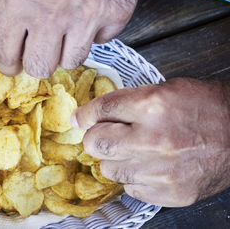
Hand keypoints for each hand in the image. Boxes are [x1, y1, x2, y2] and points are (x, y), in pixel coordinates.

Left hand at [0, 0, 141, 78]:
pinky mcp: (116, 12)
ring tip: (68, 24)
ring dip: (68, 47)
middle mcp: (53, 13)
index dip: (8, 64)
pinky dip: (96, 31)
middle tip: (42, 47)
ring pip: (72, 61)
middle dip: (38, 59)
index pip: (6, 56)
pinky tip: (91, 10)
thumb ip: (13, 13)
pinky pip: (102, 41)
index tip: (13, 64)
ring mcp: (88, 14)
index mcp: (19, 1)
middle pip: (41, 68)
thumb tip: (13, 49)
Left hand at [71, 78, 229, 206]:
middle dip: (94, 138)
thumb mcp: (164, 90)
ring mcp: (161, 170)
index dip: (84, 115)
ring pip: (108, 169)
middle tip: (102, 135)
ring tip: (133, 150)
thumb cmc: (204, 108)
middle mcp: (154, 139)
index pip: (100, 110)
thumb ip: (126, 102)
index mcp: (152, 105)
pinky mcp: (170, 193)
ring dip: (114, 159)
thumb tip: (91, 115)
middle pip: (95, 143)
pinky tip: (148, 166)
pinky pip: (130, 188)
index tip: (78, 119)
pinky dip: (133, 178)